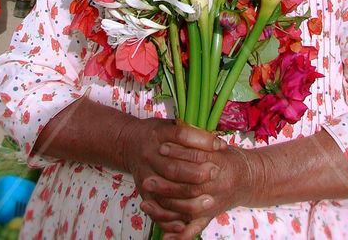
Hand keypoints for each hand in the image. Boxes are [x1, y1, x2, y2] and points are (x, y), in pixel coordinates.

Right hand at [122, 118, 226, 233]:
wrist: (128, 143)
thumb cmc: (157, 134)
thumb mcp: (169, 124)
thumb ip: (189, 132)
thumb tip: (217, 143)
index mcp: (158, 133)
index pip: (181, 135)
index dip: (202, 141)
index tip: (219, 145)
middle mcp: (149, 154)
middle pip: (174, 167)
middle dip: (197, 173)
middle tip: (216, 172)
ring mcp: (145, 174)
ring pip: (167, 189)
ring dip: (189, 197)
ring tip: (209, 200)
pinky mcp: (142, 191)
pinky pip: (156, 207)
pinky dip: (171, 217)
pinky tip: (186, 222)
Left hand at [140, 142, 254, 238]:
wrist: (250, 178)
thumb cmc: (228, 157)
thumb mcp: (216, 143)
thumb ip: (198, 137)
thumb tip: (177, 124)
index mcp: (219, 161)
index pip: (197, 156)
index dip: (178, 152)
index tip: (161, 147)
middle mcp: (217, 183)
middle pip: (190, 185)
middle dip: (167, 184)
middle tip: (147, 179)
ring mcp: (214, 201)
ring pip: (188, 208)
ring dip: (166, 206)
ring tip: (146, 202)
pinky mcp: (211, 214)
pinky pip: (195, 227)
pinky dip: (180, 235)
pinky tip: (165, 238)